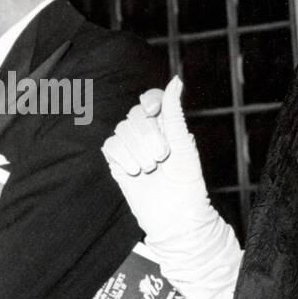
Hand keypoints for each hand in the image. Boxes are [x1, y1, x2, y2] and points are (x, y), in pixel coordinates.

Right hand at [101, 77, 207, 236]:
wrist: (176, 217)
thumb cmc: (187, 182)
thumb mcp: (184, 144)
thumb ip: (174, 112)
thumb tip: (175, 80)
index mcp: (166, 126)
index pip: (150, 99)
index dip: (149, 101)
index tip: (154, 111)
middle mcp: (148, 134)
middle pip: (134, 115)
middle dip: (147, 135)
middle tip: (161, 157)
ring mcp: (132, 148)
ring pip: (121, 130)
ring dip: (136, 149)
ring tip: (149, 169)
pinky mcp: (118, 163)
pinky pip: (110, 147)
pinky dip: (122, 157)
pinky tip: (134, 172)